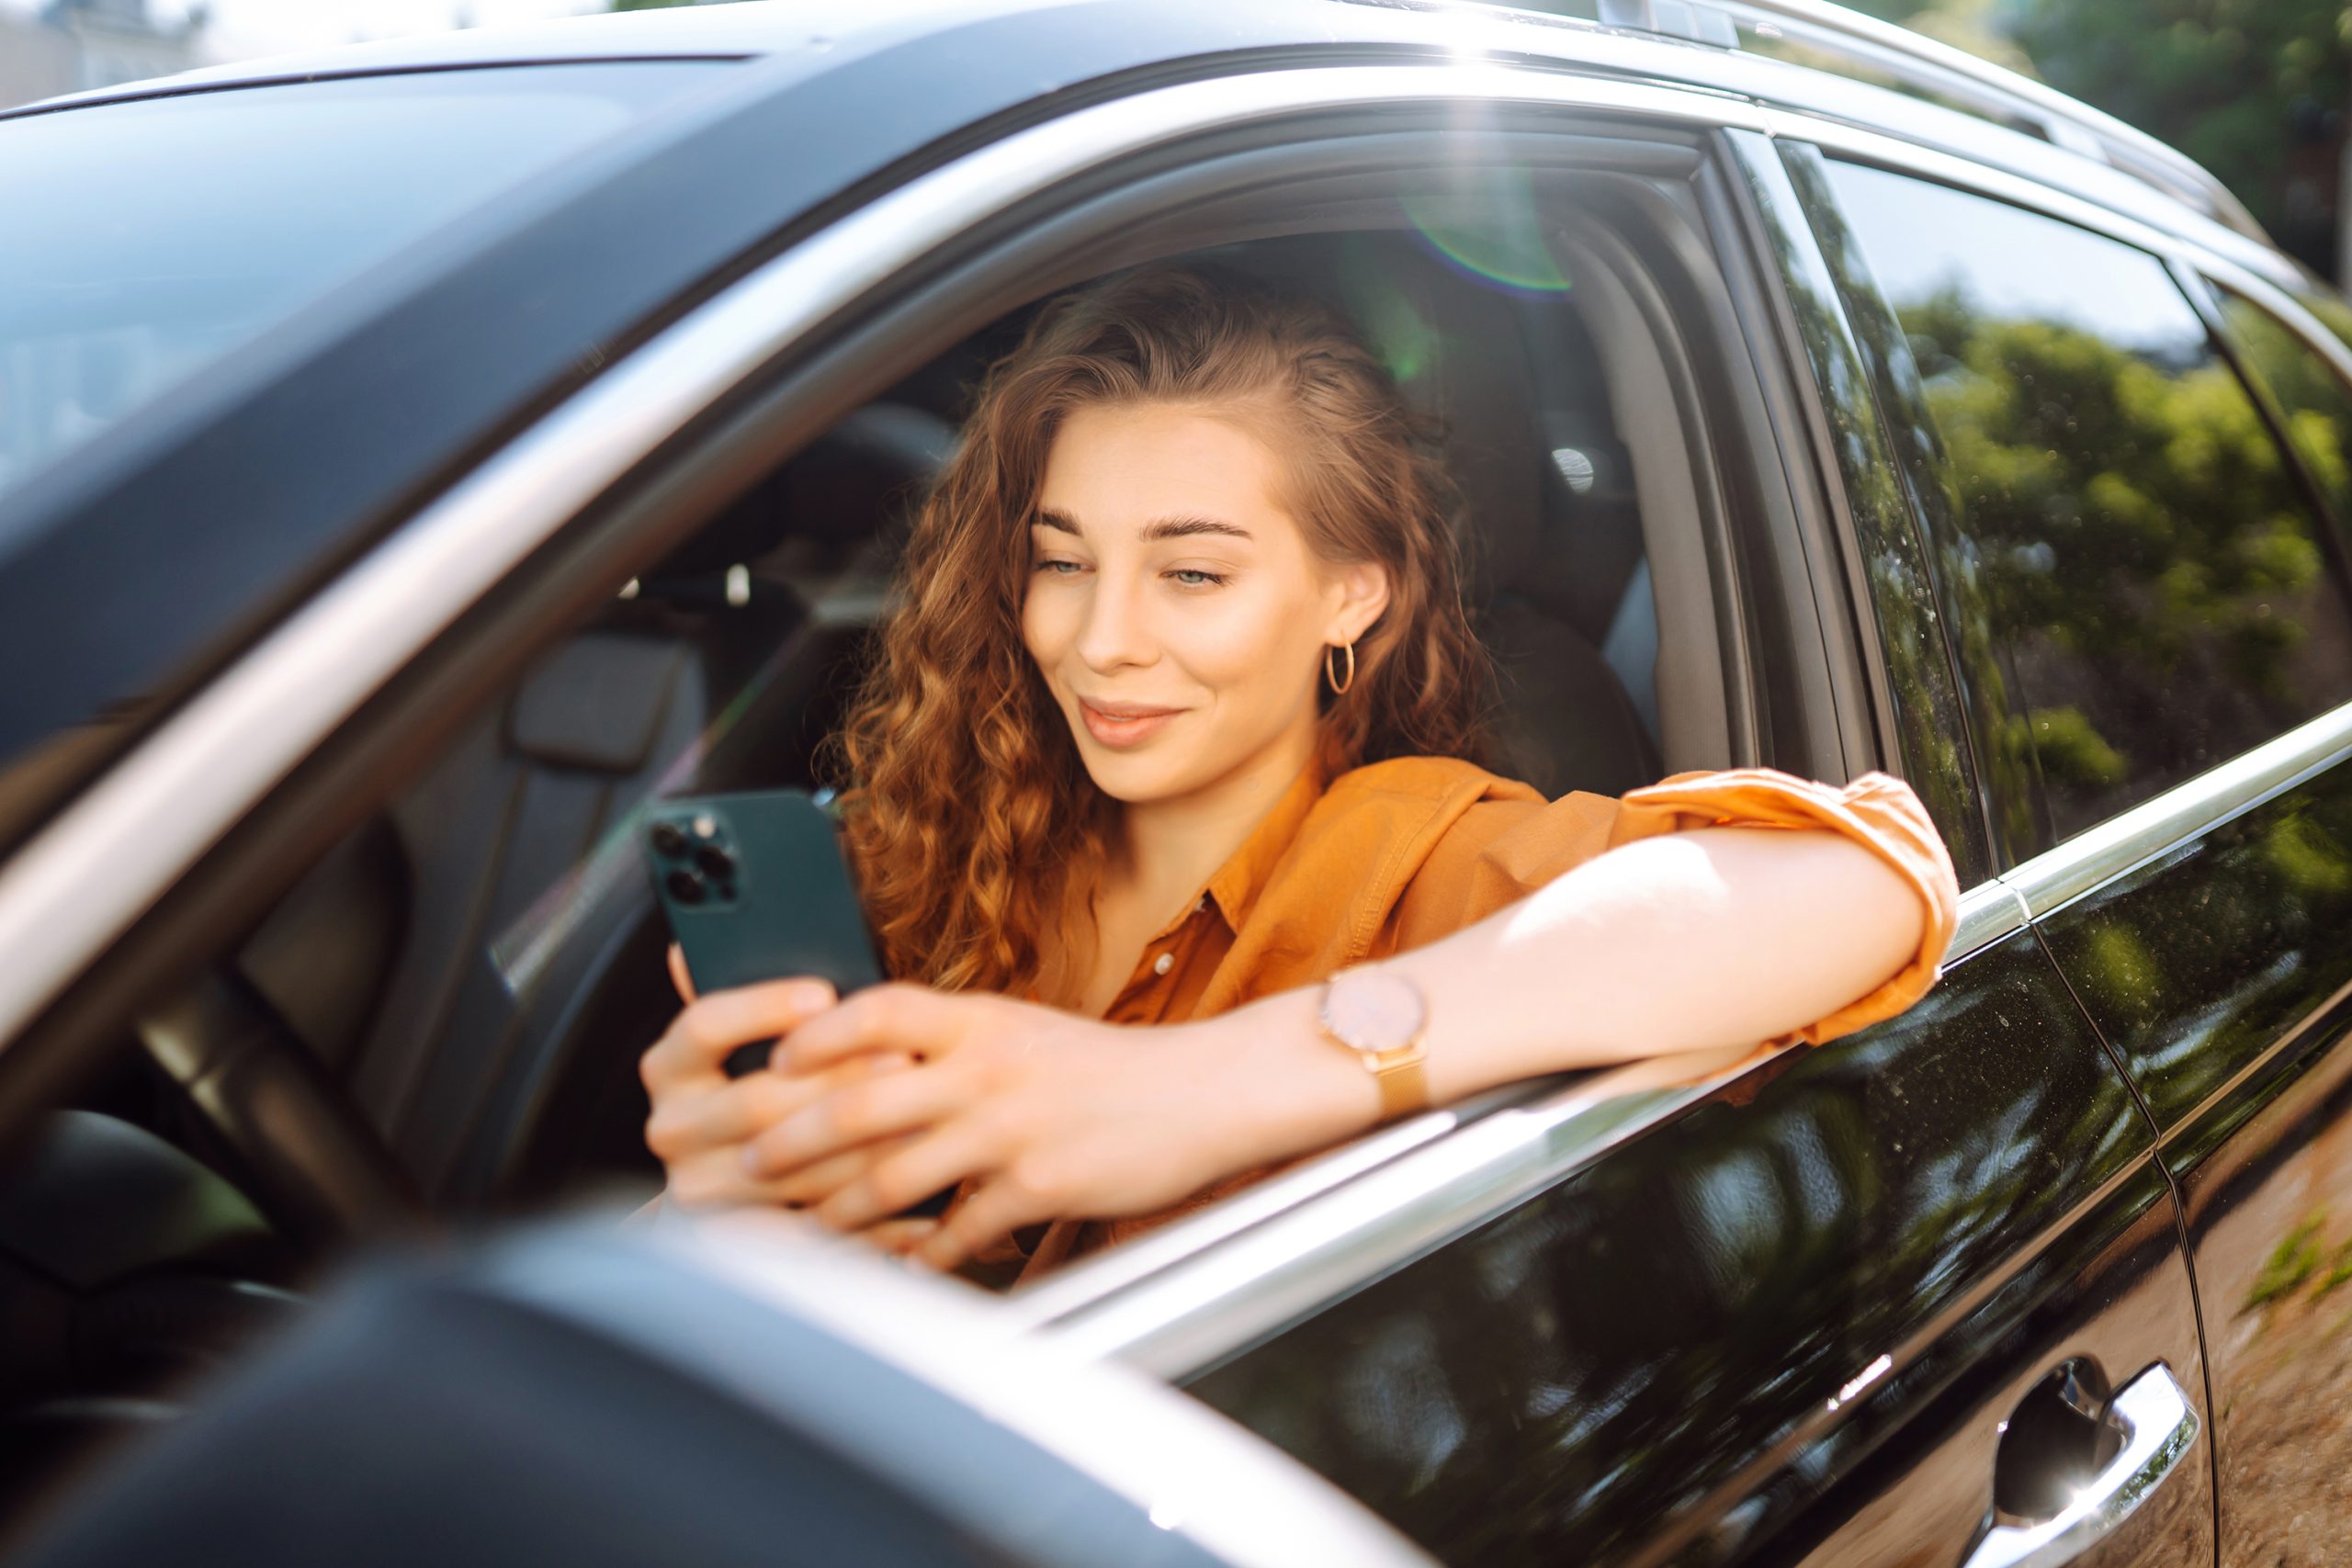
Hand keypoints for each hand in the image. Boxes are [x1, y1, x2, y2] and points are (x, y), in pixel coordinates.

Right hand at [639, 945, 916, 1210]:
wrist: (747, 1187)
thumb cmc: (768, 1085)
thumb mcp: (758, 1035)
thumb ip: (753, 994)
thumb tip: (691, 943)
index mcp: (669, 1066)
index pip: (703, 1025)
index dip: (764, 1007)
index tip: (825, 993)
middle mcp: (671, 1128)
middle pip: (755, 1101)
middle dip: (837, 1081)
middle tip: (904, 1062)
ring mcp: (700, 1189)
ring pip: (788, 1169)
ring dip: (863, 1149)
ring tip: (926, 1123)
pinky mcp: (739, 1241)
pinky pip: (808, 1230)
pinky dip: (869, 1220)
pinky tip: (920, 1205)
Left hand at [743, 986, 1282, 1268]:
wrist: (1202, 1094)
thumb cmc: (1105, 1067)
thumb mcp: (1024, 1030)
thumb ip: (951, 1042)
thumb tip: (868, 1054)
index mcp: (979, 1020)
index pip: (874, 1011)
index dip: (812, 1036)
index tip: (769, 1063)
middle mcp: (986, 1068)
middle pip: (859, 1102)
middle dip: (791, 1141)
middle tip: (748, 1162)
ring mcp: (1010, 1130)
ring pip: (893, 1177)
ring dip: (836, 1211)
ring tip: (802, 1227)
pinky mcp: (1038, 1186)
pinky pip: (958, 1234)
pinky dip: (922, 1259)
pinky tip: (900, 1272)